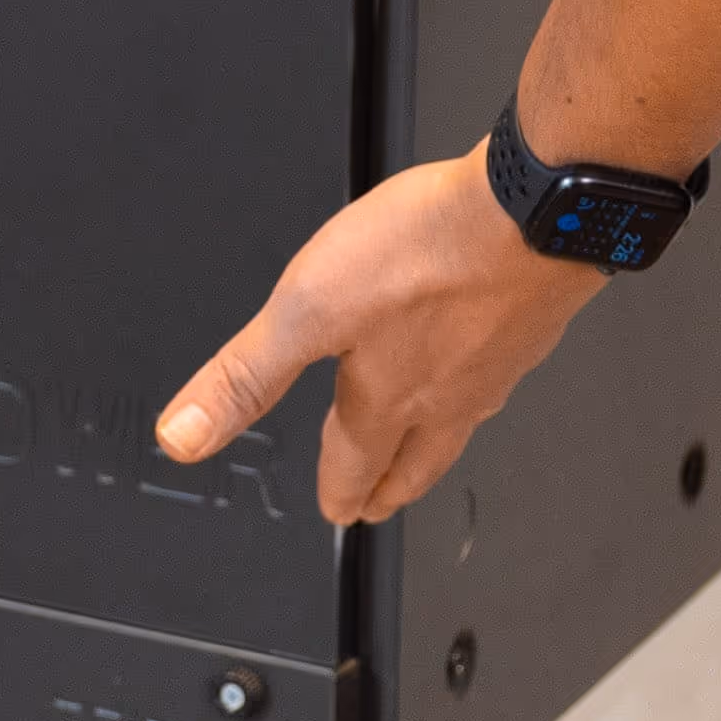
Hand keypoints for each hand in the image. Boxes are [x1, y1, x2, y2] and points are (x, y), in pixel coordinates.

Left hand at [160, 156, 612, 525]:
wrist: (537, 209)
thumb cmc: (431, 252)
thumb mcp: (309, 310)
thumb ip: (247, 374)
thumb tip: (183, 437)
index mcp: (389, 397)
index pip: (356, 465)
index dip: (339, 492)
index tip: (337, 511)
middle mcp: (449, 393)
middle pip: (417, 462)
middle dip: (390, 488)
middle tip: (378, 505)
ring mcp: (497, 361)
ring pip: (459, 424)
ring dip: (433, 447)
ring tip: (425, 451)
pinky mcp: (529, 321)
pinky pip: (496, 374)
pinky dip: (474, 387)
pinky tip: (476, 360)